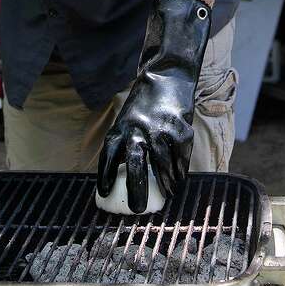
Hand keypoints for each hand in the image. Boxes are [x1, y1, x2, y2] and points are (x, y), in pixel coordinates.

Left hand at [97, 0, 211, 211]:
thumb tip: (121, 173)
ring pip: (164, 165)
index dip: (104, 175)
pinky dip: (181, 171)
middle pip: (137, 164)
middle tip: (137, 209)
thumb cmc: (144, 104)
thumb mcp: (127, 119)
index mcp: (122, 126)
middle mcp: (140, 129)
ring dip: (166, 183)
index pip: (109, 155)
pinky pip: (181, 157)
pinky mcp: (181, 129)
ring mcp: (162, 129)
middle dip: (136, 189)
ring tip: (166, 195)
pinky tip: (179, 179)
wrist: (168, 76)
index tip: (103, 193)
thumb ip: (125, 141)